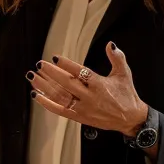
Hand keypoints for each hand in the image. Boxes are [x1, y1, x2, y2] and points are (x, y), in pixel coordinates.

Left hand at [29, 42, 146, 136]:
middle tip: (40, 64)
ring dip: (45, 87)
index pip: (80, 72)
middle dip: (51, 73)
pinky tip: (37, 95)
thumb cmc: (126, 95)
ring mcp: (83, 108)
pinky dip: (47, 103)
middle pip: (67, 84)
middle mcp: (90, 97)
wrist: (130, 118)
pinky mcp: (80, 117)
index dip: (67, 65)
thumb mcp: (124, 74)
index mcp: (100, 84)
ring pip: (60, 97)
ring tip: (33, 77)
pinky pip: (60, 110)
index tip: (55, 57)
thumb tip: (110, 44)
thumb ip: (117, 58)